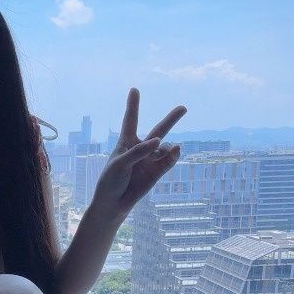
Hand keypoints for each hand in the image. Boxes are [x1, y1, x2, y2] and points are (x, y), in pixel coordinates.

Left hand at [95, 88, 186, 220]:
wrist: (113, 204)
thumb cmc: (110, 181)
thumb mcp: (119, 164)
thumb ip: (138, 151)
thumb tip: (160, 142)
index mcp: (125, 143)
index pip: (130, 121)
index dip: (133, 106)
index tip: (134, 90)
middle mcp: (140, 149)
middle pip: (158, 130)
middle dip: (171, 119)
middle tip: (183, 108)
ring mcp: (150, 160)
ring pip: (166, 147)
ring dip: (168, 147)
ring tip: (168, 150)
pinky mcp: (156, 173)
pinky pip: (168, 161)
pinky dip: (173, 156)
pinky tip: (176, 151)